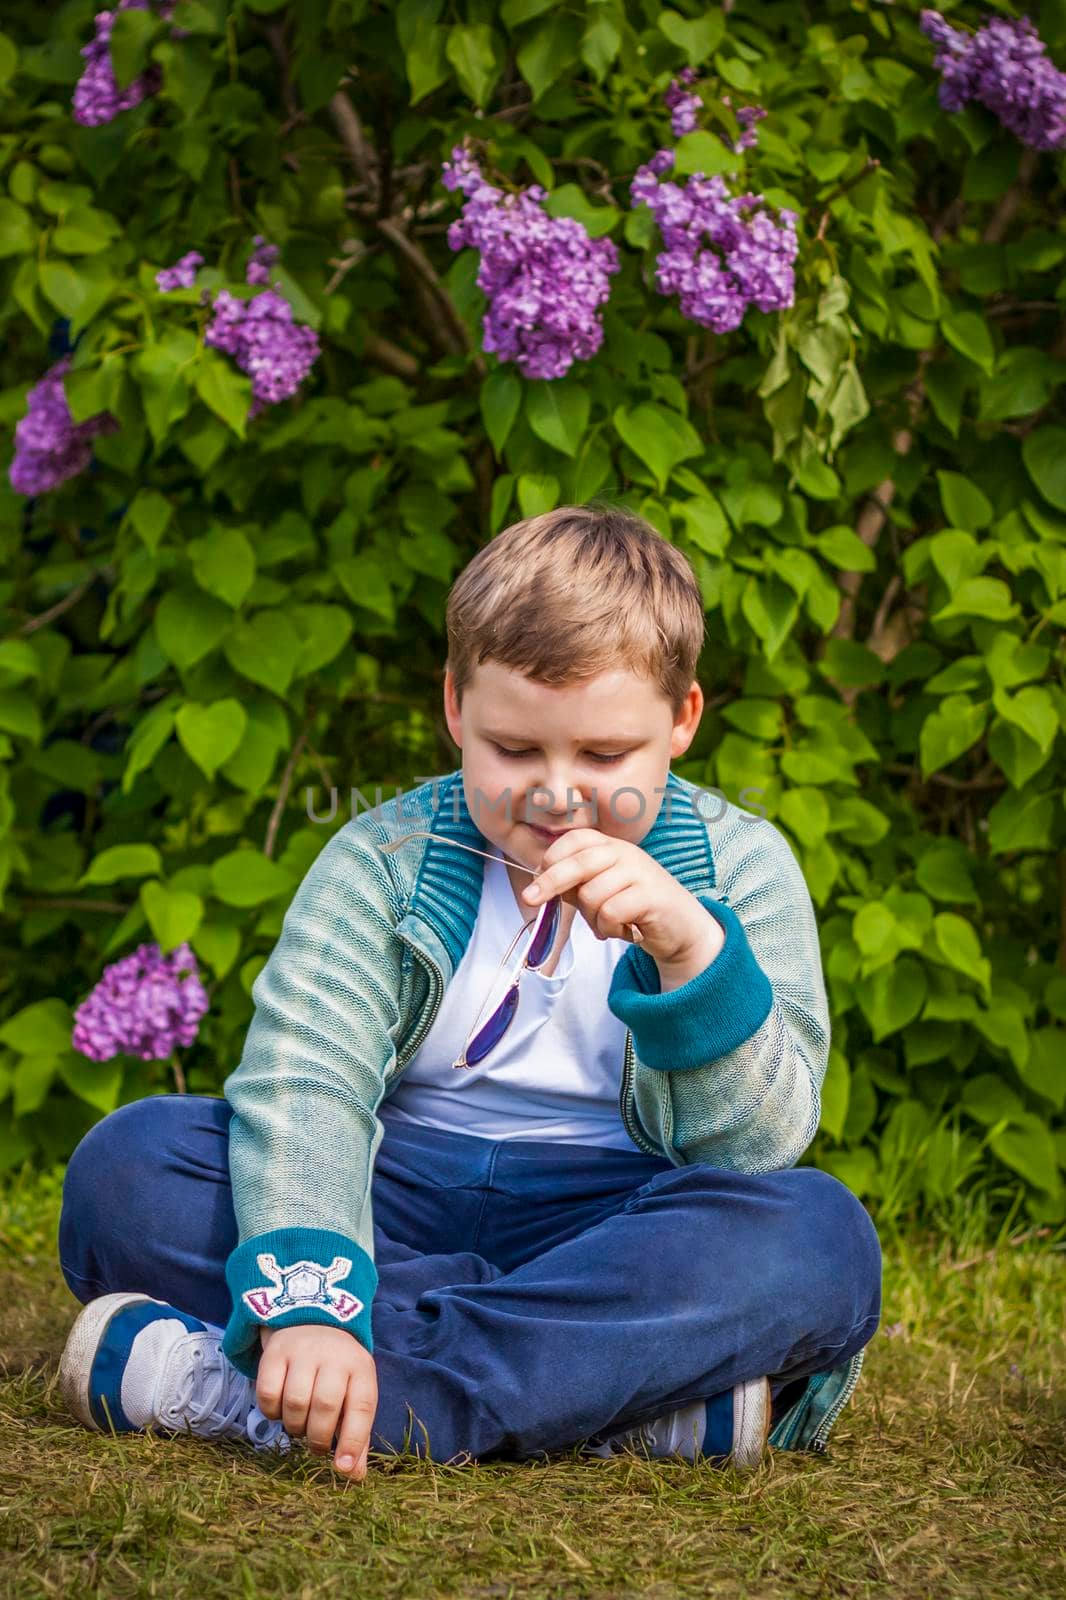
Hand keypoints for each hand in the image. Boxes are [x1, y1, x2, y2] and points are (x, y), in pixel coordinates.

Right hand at [256, 1324, 377, 1482]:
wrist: (313, 1322)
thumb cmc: (338, 1372)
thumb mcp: (355, 1394)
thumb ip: (356, 1435)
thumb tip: (354, 1476)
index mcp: (360, 1368)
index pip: (361, 1406)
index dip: (353, 1441)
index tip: (343, 1468)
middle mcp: (333, 1355)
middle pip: (324, 1406)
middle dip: (318, 1437)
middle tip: (317, 1445)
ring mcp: (302, 1351)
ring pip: (295, 1402)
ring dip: (295, 1426)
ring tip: (300, 1425)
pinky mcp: (274, 1352)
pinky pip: (267, 1393)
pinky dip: (271, 1412)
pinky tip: (281, 1410)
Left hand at [521, 826, 723, 972]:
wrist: (680, 927)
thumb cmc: (635, 908)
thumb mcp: (603, 890)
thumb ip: (576, 884)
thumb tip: (539, 884)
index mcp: (612, 847)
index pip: (576, 840)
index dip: (552, 858)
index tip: (535, 878)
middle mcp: (626, 853)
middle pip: (578, 863)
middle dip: (549, 882)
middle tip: (530, 899)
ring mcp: (640, 872)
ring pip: (592, 894)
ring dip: (592, 918)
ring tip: (607, 924)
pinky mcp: (650, 896)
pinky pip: (610, 912)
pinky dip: (609, 927)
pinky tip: (621, 930)